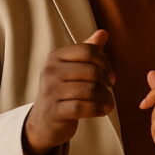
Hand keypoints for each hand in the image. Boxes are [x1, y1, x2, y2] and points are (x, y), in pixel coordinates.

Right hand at [24, 30, 114, 154]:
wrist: (44, 121)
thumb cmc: (64, 91)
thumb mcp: (73, 68)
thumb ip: (88, 51)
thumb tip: (103, 33)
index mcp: (56, 56)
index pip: (89, 51)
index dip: (106, 63)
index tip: (111, 77)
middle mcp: (50, 71)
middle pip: (92, 71)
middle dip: (106, 83)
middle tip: (109, 91)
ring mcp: (50, 91)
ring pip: (91, 90)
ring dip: (106, 98)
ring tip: (108, 103)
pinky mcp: (55, 111)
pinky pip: (85, 107)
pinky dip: (99, 109)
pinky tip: (103, 111)